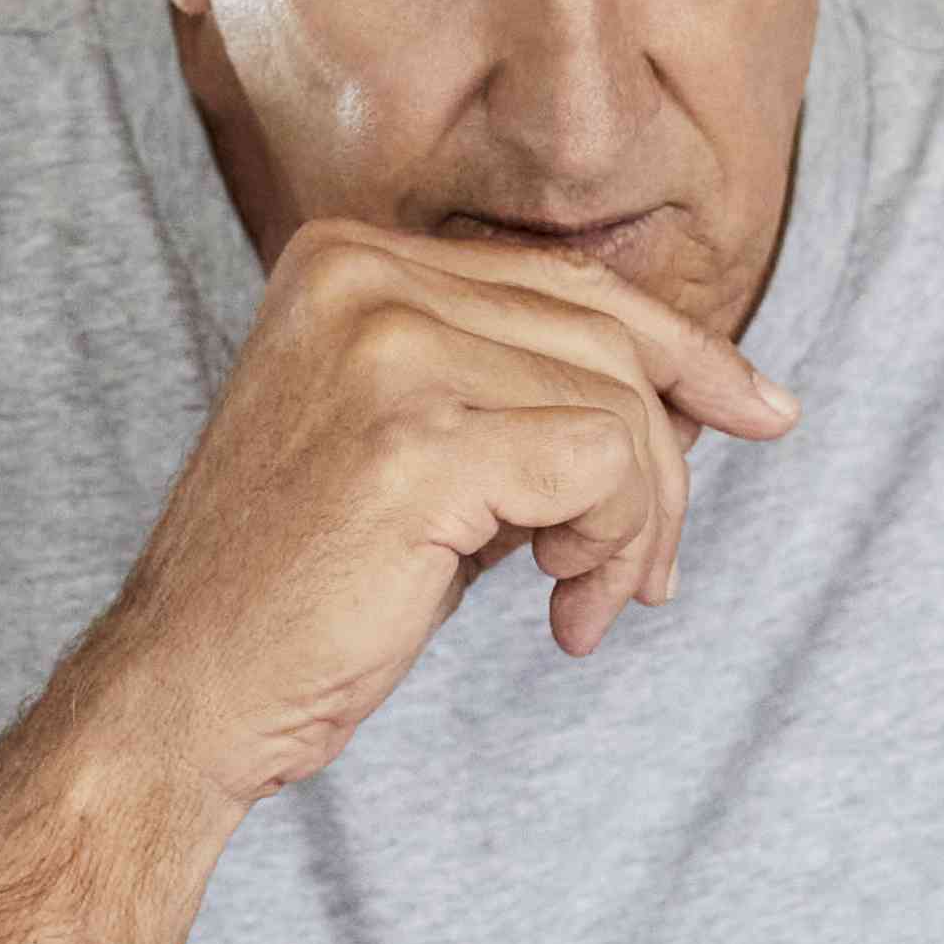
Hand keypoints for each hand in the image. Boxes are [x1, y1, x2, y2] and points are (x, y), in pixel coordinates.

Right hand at [84, 221, 802, 807]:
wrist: (186, 689)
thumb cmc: (304, 587)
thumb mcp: (413, 444)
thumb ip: (516, 386)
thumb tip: (695, 388)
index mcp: (347, 254)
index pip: (568, 282)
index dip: (682, 351)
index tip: (758, 411)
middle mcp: (360, 275)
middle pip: (607, 336)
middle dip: (663, 464)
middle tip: (641, 577)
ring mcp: (385, 349)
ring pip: (618, 406)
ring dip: (633, 525)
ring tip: (585, 601)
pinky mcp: (416, 441)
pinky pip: (602, 466)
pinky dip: (609, 547)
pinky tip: (558, 613)